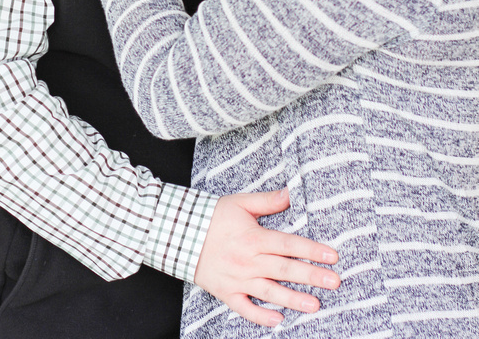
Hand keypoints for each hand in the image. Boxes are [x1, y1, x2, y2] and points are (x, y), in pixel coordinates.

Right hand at [194, 189, 339, 328]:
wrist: (179, 232)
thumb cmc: (212, 216)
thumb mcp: (240, 203)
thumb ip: (267, 201)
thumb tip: (290, 193)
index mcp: (253, 237)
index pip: (288, 244)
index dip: (311, 250)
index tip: (333, 256)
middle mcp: (248, 260)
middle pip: (284, 269)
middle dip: (311, 276)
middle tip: (335, 282)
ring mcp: (237, 279)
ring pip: (270, 292)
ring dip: (293, 299)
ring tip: (316, 305)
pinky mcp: (226, 292)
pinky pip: (245, 308)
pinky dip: (261, 317)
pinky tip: (279, 320)